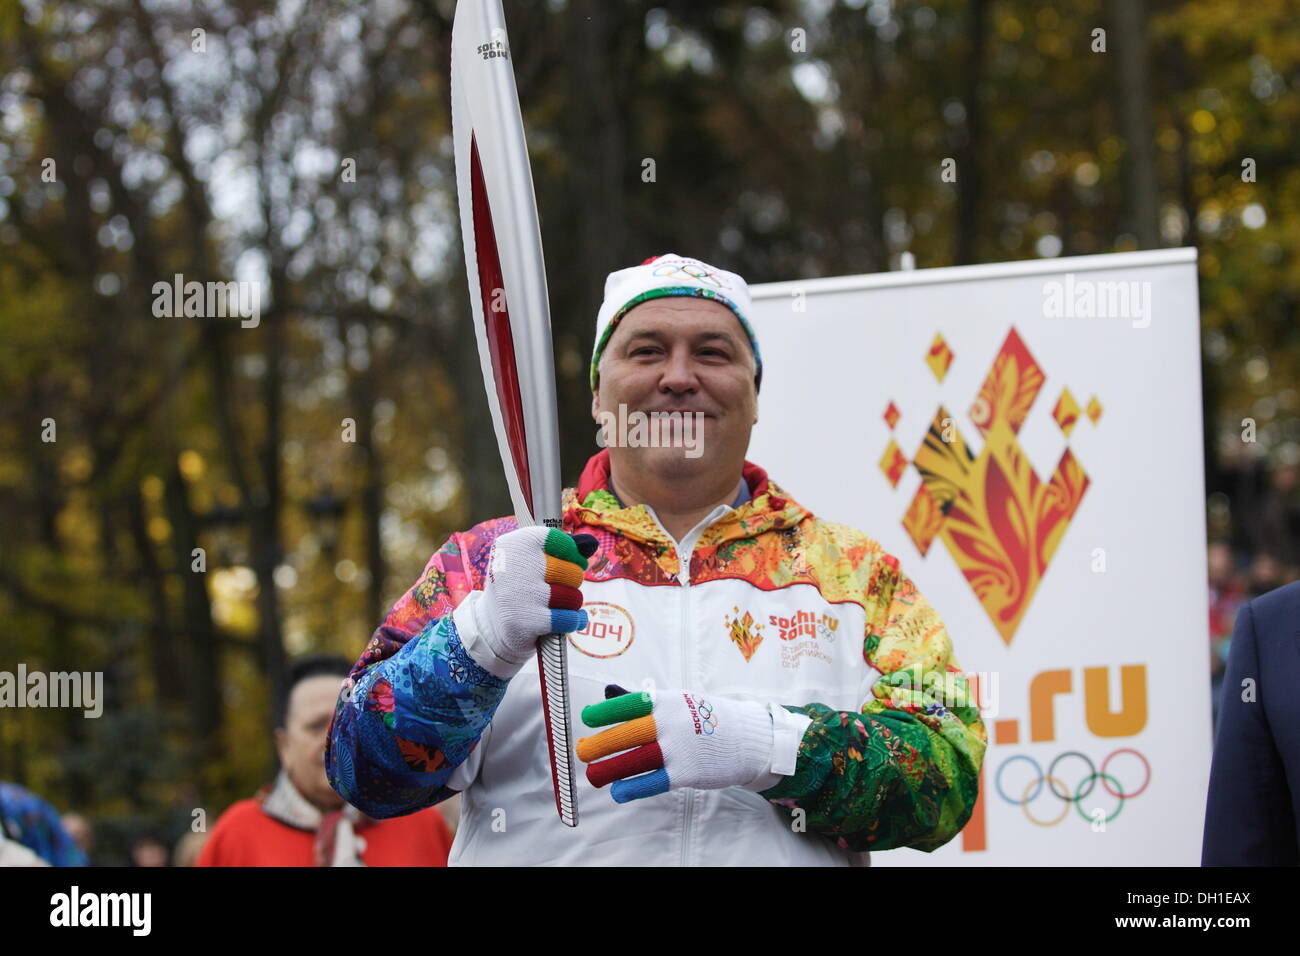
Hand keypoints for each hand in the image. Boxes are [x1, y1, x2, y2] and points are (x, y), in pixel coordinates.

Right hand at [474, 527, 598, 670]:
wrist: (492, 625)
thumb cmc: (519, 585)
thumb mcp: (532, 560)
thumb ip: (563, 548)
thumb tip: (591, 543)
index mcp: (515, 544)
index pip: (561, 542)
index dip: (572, 554)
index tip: (573, 561)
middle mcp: (516, 566)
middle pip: (573, 573)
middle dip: (570, 584)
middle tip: (554, 588)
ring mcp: (522, 594)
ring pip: (574, 597)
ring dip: (569, 604)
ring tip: (553, 605)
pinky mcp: (528, 621)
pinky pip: (570, 618)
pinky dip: (574, 621)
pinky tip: (570, 619)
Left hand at [577, 684, 772, 801]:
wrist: (747, 738)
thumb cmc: (705, 717)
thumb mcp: (677, 701)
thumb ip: (644, 700)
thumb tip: (609, 691)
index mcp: (667, 701)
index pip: (630, 703)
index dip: (606, 710)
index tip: (586, 717)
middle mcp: (670, 723)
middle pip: (627, 734)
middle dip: (600, 744)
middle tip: (582, 751)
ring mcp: (678, 749)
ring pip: (634, 760)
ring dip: (610, 769)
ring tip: (594, 775)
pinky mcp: (685, 773)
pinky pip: (652, 781)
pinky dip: (632, 787)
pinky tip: (618, 791)